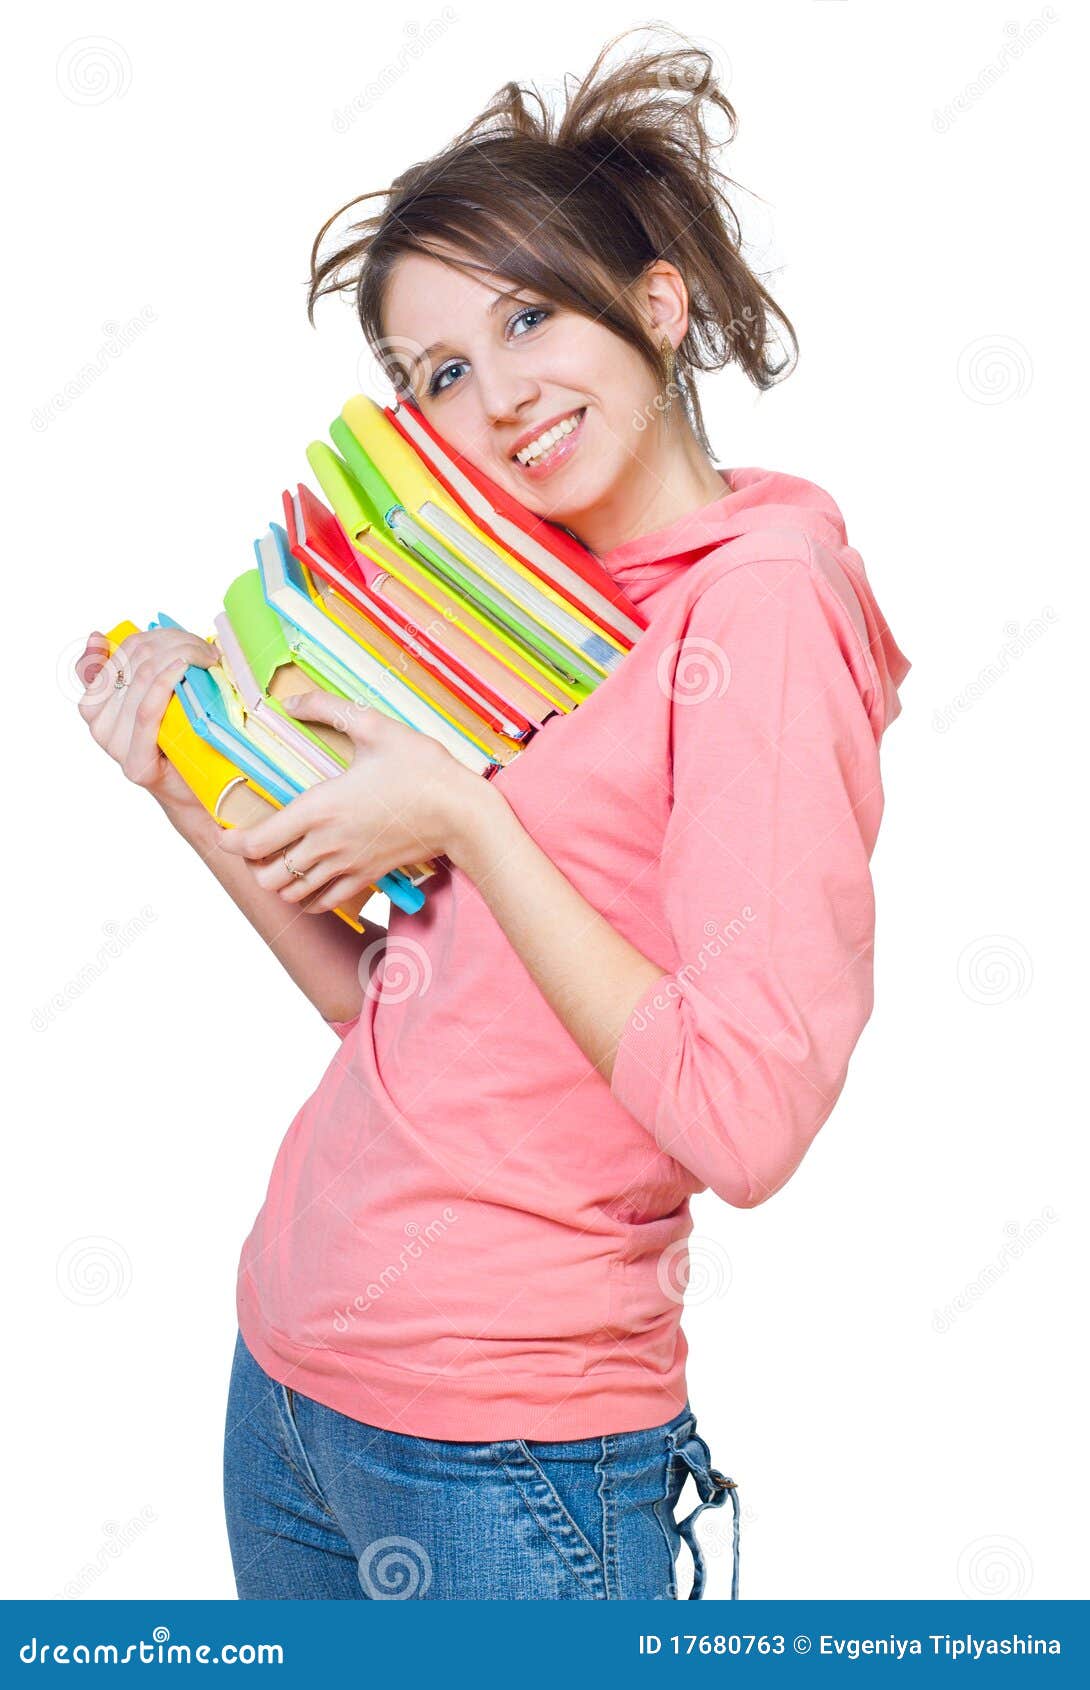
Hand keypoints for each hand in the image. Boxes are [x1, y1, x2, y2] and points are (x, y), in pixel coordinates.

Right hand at [75, 626, 218, 814]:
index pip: (115, 653)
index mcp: (95, 704)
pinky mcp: (135, 763)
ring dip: (180, 657)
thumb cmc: (180, 742)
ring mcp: (114, 745)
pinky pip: (146, 711)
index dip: (148, 637)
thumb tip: (100, 635)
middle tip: (206, 650)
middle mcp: (97, 724)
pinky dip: (166, 683)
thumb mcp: (154, 699)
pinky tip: (184, 669)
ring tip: (208, 659)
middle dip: (173, 644)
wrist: (196, 794)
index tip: (178, 637)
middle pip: (133, 662)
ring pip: (141, 679)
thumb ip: (134, 671)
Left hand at [216, 690, 482, 914]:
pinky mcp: (367, 877)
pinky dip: (307, 898)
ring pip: (292, 894)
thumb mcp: (375, 727)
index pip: (256, 841)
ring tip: (278, 860)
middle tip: (254, 844)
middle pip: (268, 876)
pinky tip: (308, 881)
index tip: (225, 834)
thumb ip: (329, 709)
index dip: (231, 843)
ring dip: (278, 881)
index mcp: (320, 808)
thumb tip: (291, 700)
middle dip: (252, 865)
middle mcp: (327, 844)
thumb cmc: (422, 768)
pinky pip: (324, 903)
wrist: (462, 812)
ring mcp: (347, 865)